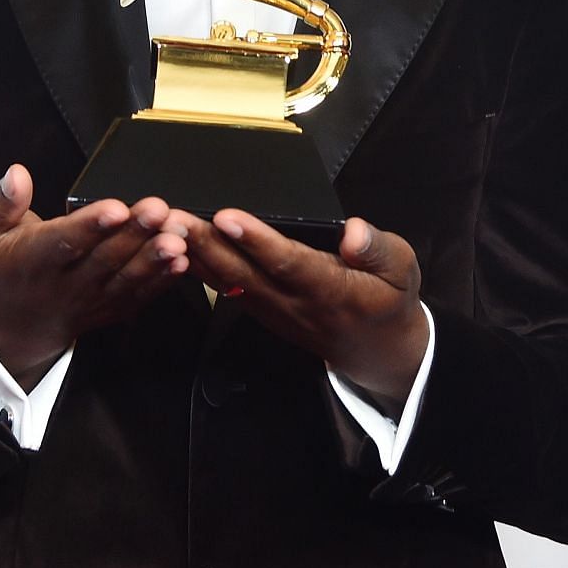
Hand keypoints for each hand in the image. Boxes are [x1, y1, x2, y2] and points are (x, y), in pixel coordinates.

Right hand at [0, 164, 191, 388]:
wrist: (14, 321)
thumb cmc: (1, 263)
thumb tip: (17, 174)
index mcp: (31, 261)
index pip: (62, 242)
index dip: (90, 225)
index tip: (115, 207)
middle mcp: (64, 284)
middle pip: (103, 259)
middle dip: (134, 234)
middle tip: (159, 209)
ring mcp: (91, 300)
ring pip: (126, 279)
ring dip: (154, 258)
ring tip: (178, 237)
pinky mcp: (111, 309)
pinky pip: (139, 296)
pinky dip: (162, 281)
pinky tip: (183, 262)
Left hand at [183, 210, 428, 415]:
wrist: (377, 351)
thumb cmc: (389, 299)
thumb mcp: (402, 270)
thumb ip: (379, 249)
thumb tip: (354, 231)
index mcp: (331, 290)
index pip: (288, 262)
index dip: (256, 240)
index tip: (227, 216)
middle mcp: (294, 304)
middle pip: (244, 274)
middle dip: (207, 244)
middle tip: (175, 217)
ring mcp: (273, 312)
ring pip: (229, 283)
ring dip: (195, 256)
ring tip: (165, 227)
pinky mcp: (262, 312)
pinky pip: (226, 290)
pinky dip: (200, 269)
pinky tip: (176, 249)